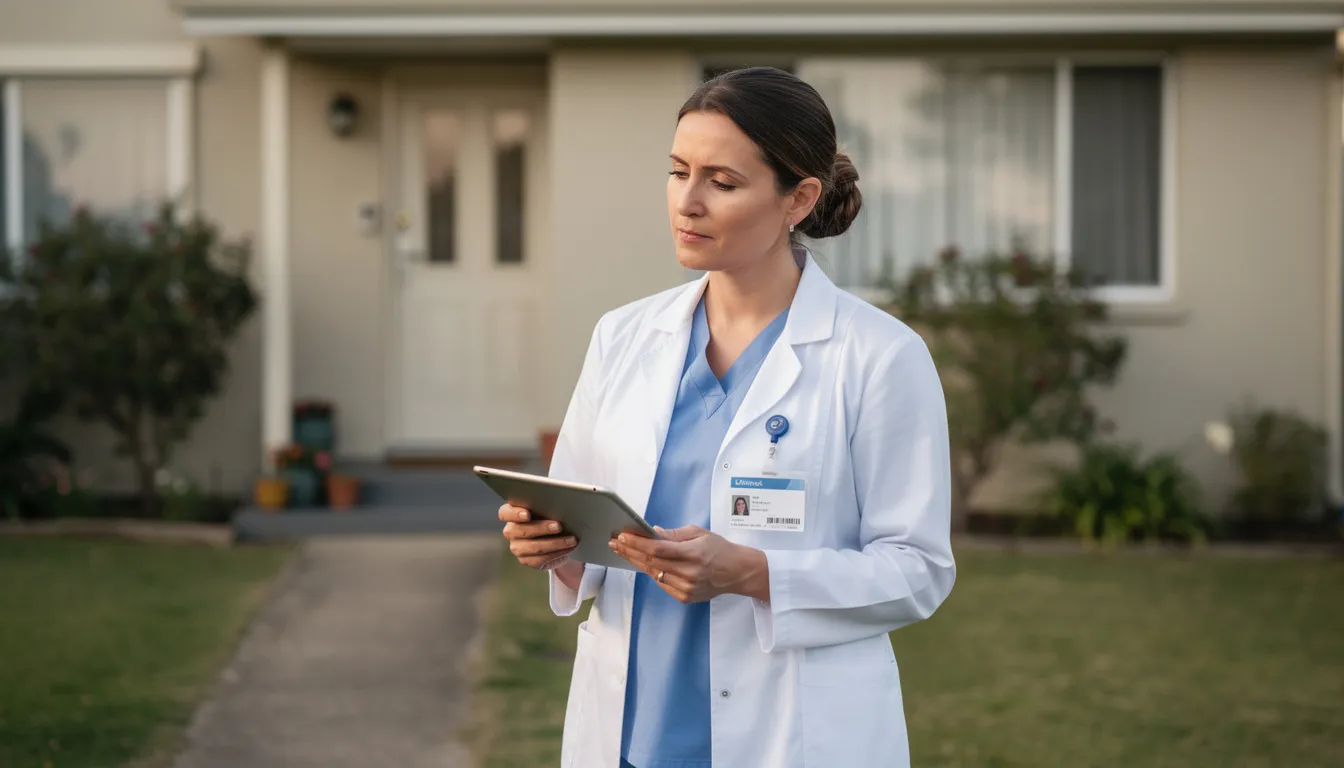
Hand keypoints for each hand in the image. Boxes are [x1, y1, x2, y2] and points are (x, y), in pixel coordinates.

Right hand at [498, 502, 577, 570]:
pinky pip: (540, 559)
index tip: (528, 514)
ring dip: (555, 543)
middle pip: (520, 530)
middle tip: (559, 526)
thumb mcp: (547, 509)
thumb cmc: (550, 518)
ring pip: (533, 547)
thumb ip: (546, 507)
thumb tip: (560, 505)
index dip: (514, 514)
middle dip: (542, 528)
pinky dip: (557, 553)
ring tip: (571, 540)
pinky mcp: (526, 560)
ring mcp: (517, 547)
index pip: (505, 513)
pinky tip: (569, 548)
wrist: (557, 538)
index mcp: (512, 514)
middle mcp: (511, 531)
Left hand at [608, 525, 770, 603]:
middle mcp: (688, 573)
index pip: (658, 549)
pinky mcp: (684, 597)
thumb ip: (674, 534)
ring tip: (623, 551)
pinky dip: (651, 572)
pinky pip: (661, 583)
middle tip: (615, 543)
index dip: (637, 543)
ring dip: (637, 562)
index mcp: (693, 553)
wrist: (737, 573)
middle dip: (630, 551)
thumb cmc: (719, 549)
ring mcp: (685, 587)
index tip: (622, 537)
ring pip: (653, 574)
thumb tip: (652, 532)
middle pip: (651, 562)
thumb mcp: (699, 533)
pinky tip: (643, 563)